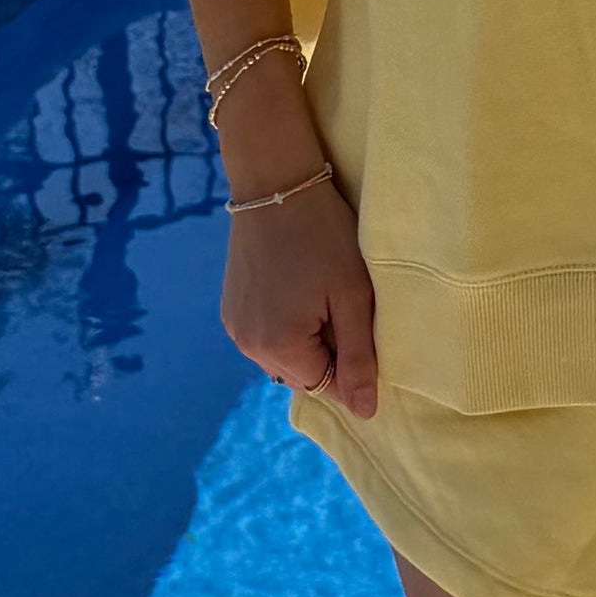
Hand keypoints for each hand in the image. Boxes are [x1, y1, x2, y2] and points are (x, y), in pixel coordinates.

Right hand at [221, 161, 382, 417]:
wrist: (274, 182)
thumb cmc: (323, 235)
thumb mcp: (353, 296)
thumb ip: (359, 358)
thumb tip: (364, 413)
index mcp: (279, 347)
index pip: (328, 386)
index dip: (353, 360)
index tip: (361, 319)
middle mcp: (248, 346)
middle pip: (304, 373)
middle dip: (330, 350)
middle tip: (341, 299)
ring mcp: (235, 327)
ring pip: (286, 356)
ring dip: (308, 338)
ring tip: (319, 290)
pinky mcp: (230, 308)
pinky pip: (267, 336)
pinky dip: (287, 324)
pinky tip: (297, 286)